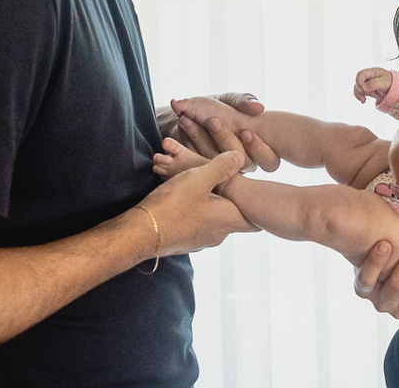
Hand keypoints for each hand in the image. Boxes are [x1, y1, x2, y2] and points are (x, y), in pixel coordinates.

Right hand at [138, 150, 256, 254]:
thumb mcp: (199, 178)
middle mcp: (219, 234)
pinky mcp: (186, 240)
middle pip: (233, 214)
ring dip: (209, 200)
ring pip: (214, 217)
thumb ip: (222, 166)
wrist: (140, 234)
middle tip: (223, 178)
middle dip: (229, 197)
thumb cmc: (173, 205)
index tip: (258, 194)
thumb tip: (240, 157)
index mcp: (228, 220)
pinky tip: (183, 196)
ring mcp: (202, 240)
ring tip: (198, 182)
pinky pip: (198, 221)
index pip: (255, 219)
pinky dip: (195, 208)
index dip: (258, 206)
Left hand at [170, 95, 279, 172]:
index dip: (259, 148)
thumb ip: (244, 101)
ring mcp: (221, 171)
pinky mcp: (199, 171)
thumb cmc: (217, 107)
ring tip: (187, 118)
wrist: (188, 113)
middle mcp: (242, 165)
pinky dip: (184, 144)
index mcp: (258, 151)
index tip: (246, 131)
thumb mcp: (231, 101)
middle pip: (242, 164)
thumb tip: (258, 108)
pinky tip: (180, 123)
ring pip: (216, 164)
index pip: (270, 160)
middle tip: (212, 120)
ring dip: (200, 139)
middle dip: (225, 140)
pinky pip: (194, 164)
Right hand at [353, 67, 393, 103]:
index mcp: (372, 72)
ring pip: (357, 88)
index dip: (359, 83)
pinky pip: (359, 92)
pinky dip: (360, 97)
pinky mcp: (367, 89)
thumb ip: (373, 84)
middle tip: (369, 94)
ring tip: (365, 99)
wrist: (395, 89)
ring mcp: (367, 83)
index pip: (360, 75)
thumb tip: (363, 88)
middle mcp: (368, 77)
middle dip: (361, 90)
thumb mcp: (383, 82)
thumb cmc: (391, 82)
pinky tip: (363, 100)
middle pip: (357, 82)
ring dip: (360, 94)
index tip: (364, 90)